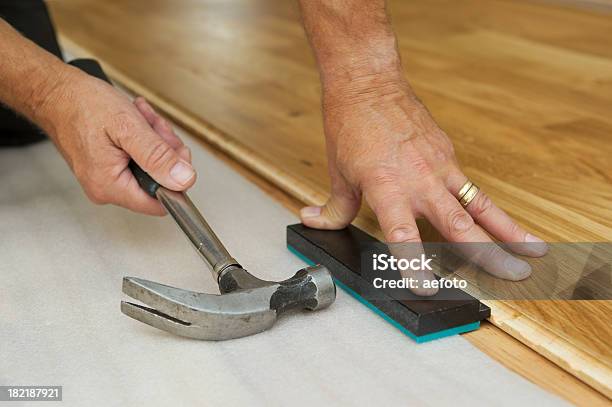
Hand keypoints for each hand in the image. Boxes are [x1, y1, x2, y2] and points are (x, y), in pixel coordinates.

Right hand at [38, 69, 194, 214]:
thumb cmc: (82, 105)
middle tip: (154, 127)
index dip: (176, 177)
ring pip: (153, 166)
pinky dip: (144, 137)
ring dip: (155, 139)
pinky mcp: (109, 166)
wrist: (55, 92)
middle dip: (165, 150)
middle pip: (159, 181)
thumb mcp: (129, 128)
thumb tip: (183, 180)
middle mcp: (107, 188)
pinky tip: (136, 120)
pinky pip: (141, 157)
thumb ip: (158, 157)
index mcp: (110, 186)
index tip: (173, 152)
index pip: (161, 202)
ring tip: (142, 119)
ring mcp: (107, 178)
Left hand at [300, 77, 547, 281]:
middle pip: (457, 225)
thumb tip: (315, 223)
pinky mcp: (448, 155)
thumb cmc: (352, 125)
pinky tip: (507, 224)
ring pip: (479, 205)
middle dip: (485, 254)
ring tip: (531, 254)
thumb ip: (333, 208)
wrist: (369, 84)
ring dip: (507, 232)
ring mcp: (439, 167)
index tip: (427, 288)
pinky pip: (473, 188)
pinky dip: (491, 208)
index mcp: (387, 188)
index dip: (414, 264)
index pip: (403, 236)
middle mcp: (419, 181)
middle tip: (508, 276)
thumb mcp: (338, 173)